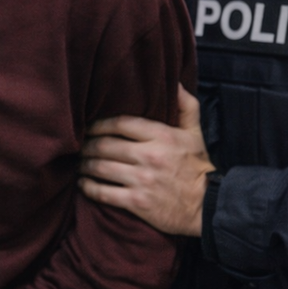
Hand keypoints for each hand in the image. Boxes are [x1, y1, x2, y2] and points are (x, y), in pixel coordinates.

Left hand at [78, 85, 213, 235]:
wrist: (207, 206)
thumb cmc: (197, 167)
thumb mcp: (195, 133)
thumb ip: (185, 106)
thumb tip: (175, 83)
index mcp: (162, 136)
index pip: (120, 123)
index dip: (99, 124)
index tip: (89, 127)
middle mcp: (149, 156)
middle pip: (105, 145)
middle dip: (87, 145)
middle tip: (80, 146)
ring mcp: (142, 180)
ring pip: (100, 167)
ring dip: (84, 165)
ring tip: (80, 163)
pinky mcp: (137, 202)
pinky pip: (103, 192)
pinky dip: (88, 187)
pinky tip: (83, 184)